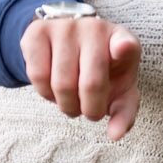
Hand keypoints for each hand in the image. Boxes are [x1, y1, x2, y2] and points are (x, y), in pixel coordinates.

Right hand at [20, 16, 141, 139]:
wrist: (71, 43)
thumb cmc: (102, 72)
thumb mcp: (120, 90)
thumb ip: (124, 112)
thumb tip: (115, 135)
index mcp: (122, 40)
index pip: (125, 43)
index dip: (123, 47)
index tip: (122, 49)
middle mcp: (94, 28)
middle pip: (91, 84)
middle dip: (90, 110)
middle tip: (89, 111)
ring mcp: (64, 27)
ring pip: (61, 84)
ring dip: (66, 106)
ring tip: (72, 101)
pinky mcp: (37, 32)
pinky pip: (37, 76)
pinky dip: (45, 93)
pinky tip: (53, 89)